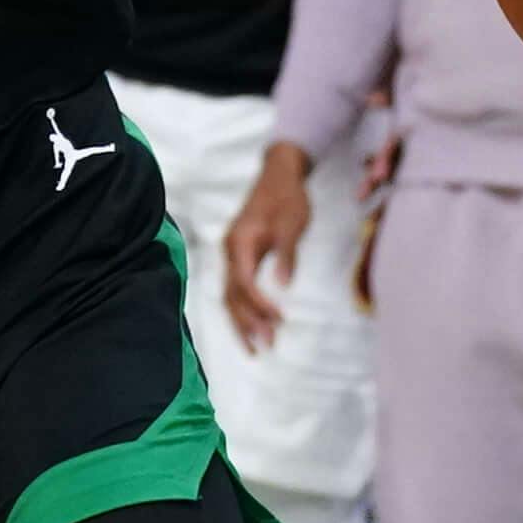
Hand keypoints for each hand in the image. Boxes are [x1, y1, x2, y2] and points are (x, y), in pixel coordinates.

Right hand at [223, 143, 314, 351]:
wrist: (279, 175)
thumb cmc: (287, 198)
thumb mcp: (292, 224)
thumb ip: (286, 255)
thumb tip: (283, 284)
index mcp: (240, 242)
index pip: (244, 282)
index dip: (259, 304)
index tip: (280, 319)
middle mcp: (231, 251)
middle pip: (232, 295)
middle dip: (248, 322)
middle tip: (267, 346)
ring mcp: (232, 254)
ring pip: (231, 296)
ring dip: (244, 322)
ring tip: (258, 347)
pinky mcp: (240, 257)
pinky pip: (236, 289)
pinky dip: (244, 310)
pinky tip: (254, 326)